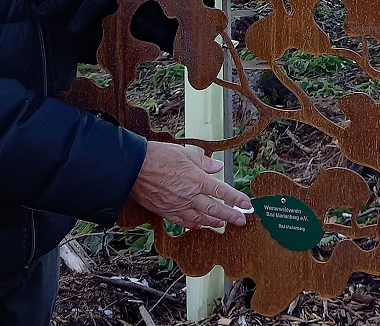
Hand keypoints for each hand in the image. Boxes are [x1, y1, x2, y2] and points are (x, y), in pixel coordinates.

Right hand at [130, 141, 252, 228]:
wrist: (133, 168)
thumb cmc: (157, 157)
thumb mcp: (185, 153)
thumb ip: (203, 162)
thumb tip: (217, 167)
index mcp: (196, 179)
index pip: (222, 191)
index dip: (236, 199)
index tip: (246, 204)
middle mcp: (189, 195)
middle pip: (215, 209)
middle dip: (230, 216)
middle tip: (241, 221)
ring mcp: (178, 206)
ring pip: (200, 219)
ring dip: (214, 222)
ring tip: (223, 224)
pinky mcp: (166, 212)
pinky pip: (183, 222)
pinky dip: (194, 225)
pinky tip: (199, 226)